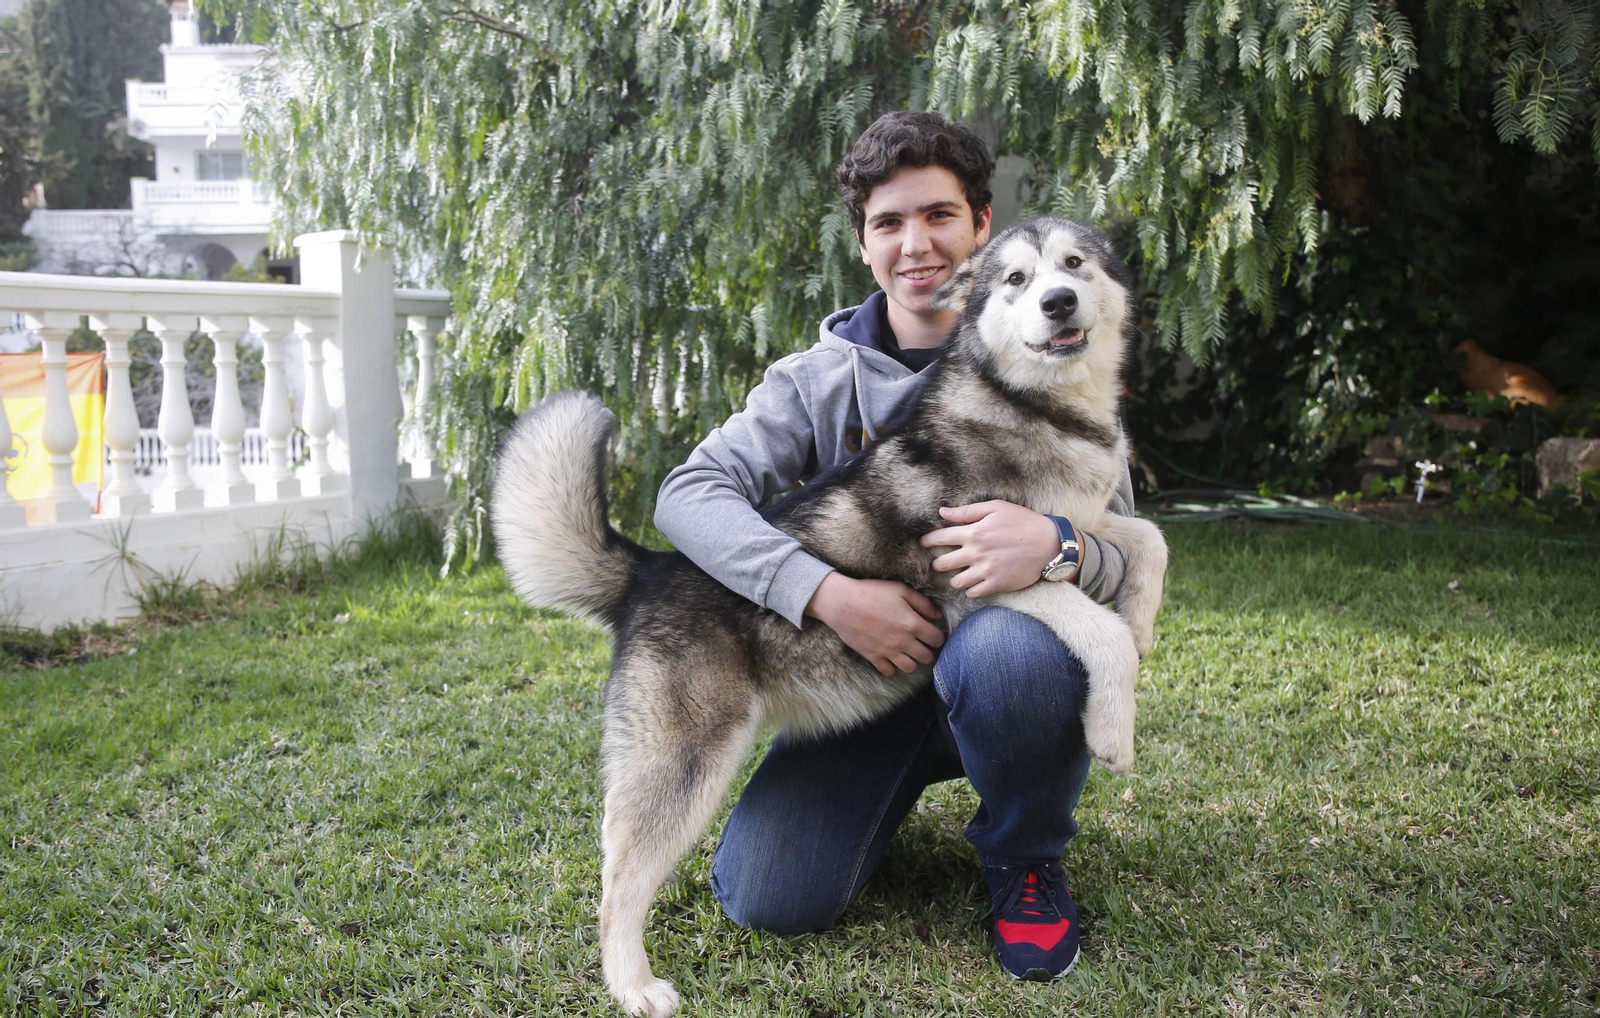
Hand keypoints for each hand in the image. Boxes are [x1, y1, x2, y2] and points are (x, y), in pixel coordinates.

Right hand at [805, 572, 944, 675]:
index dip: (938, 637)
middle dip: (928, 651)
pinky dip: (892, 667)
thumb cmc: (871, 593)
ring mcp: (888, 652)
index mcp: (912, 624)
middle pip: (926, 657)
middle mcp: (903, 642)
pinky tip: (891, 657)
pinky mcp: (873, 657)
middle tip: (923, 644)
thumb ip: (922, 603)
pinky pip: (889, 672)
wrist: (842, 603)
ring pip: (910, 668)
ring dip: (913, 662)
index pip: (937, 639)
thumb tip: (937, 616)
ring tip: (909, 653)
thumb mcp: (900, 590)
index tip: (933, 634)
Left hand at [919, 500, 1059, 597]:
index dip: (927, 541)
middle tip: (940, 563)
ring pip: (956, 582)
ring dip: (954, 578)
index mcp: (974, 532)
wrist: (1049, 544)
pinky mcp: (996, 584)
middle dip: (938, 563)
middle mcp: (976, 553)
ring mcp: (986, 570)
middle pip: (942, 564)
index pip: (940, 538)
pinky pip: (973, 593)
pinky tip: (974, 583)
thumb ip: (967, 512)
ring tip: (959, 574)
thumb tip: (942, 512)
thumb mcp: (996, 508)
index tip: (924, 544)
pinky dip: (970, 589)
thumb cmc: (1023, 522)